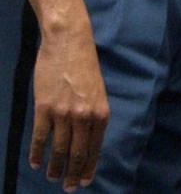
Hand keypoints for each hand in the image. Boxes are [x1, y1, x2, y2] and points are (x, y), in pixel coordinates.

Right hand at [30, 25, 108, 190]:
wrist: (69, 43)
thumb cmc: (84, 66)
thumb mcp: (97, 92)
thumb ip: (93, 115)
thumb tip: (86, 139)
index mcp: (101, 113)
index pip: (95, 148)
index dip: (89, 166)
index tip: (84, 181)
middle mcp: (85, 116)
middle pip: (77, 153)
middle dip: (73, 173)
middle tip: (68, 188)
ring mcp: (64, 113)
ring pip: (59, 149)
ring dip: (55, 167)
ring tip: (52, 177)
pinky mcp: (44, 109)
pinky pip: (40, 137)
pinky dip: (37, 153)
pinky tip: (36, 163)